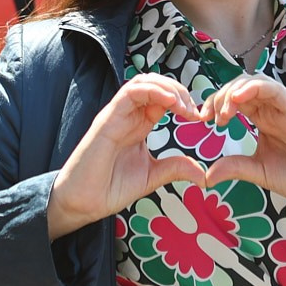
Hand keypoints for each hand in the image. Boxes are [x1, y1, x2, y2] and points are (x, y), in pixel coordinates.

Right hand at [48, 75, 206, 239]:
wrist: (83, 203)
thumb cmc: (109, 188)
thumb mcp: (151, 177)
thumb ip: (174, 168)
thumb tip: (202, 173)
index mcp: (140, 125)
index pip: (163, 98)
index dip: (184, 101)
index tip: (200, 118)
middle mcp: (129, 115)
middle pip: (156, 84)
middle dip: (180, 91)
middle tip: (194, 111)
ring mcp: (117, 114)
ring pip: (143, 82)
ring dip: (168, 87)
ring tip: (184, 105)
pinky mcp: (107, 119)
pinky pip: (129, 92)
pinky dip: (152, 91)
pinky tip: (170, 102)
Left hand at [198, 74, 285, 225]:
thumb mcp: (259, 172)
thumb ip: (235, 168)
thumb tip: (206, 175)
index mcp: (263, 119)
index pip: (235, 99)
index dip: (216, 102)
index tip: (202, 118)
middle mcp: (272, 110)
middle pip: (242, 86)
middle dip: (221, 95)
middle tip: (209, 116)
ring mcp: (285, 108)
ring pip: (256, 83)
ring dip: (235, 90)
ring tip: (224, 111)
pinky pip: (275, 90)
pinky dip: (255, 88)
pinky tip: (239, 98)